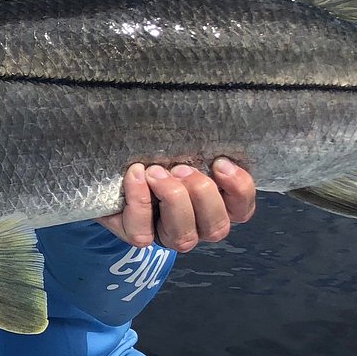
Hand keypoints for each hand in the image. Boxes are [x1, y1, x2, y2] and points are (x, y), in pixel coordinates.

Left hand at [98, 158, 255, 252]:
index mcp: (217, 204)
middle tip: (181, 167)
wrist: (113, 163)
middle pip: (216, 227)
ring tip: (156, 171)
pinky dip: (140, 202)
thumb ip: (199, 143)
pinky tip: (135, 175)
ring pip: (184, 237)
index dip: (238, 189)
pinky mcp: (138, 235)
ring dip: (173, 200)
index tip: (220, 162)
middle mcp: (197, 226)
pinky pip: (143, 232)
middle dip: (202, 193)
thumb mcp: (181, 144)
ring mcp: (168, 235)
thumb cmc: (157, 151)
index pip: (243, 210)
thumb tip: (209, 118)